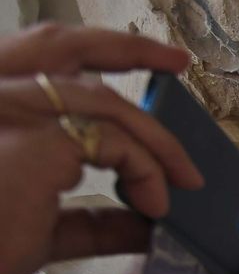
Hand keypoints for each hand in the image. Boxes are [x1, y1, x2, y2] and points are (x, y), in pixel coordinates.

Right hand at [0, 24, 203, 273]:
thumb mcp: (44, 227)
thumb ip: (95, 220)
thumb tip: (146, 223)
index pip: (40, 53)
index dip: (94, 49)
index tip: (145, 56)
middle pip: (65, 46)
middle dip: (129, 48)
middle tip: (176, 62)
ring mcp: (12, 110)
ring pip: (104, 101)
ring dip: (155, 138)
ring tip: (185, 176)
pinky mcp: (38, 141)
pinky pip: (117, 144)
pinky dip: (148, 172)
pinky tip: (155, 204)